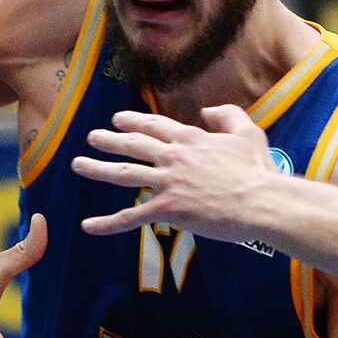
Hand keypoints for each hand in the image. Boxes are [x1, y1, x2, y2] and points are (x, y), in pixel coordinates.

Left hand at [72, 106, 278, 241]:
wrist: (260, 202)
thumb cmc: (257, 171)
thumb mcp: (248, 132)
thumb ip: (227, 115)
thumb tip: (207, 112)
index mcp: (190, 138)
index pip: (154, 126)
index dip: (134, 122)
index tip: (118, 120)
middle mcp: (173, 156)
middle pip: (133, 145)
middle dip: (109, 140)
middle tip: (92, 138)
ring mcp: (168, 182)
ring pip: (124, 173)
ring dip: (98, 169)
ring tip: (78, 164)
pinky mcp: (168, 209)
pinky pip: (131, 217)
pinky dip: (107, 223)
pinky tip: (87, 225)